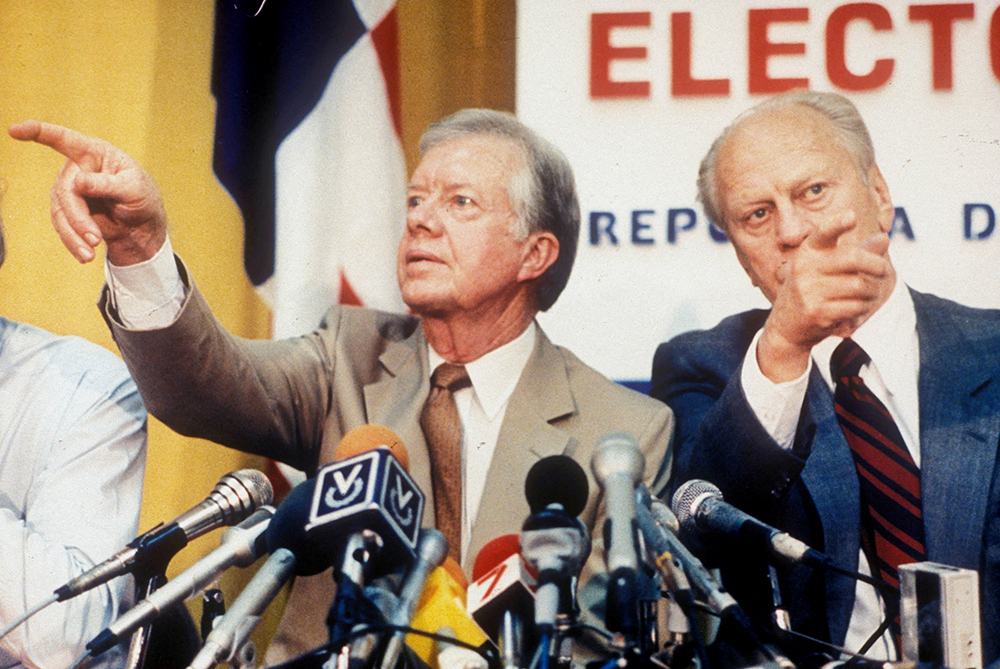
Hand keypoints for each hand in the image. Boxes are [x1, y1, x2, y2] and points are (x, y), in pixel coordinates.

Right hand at [9, 121, 166, 265]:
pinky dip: (73, 242)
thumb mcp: (134, 188)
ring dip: (73, 234)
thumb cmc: (143, 197)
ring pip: (60, 212)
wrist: (143, 226)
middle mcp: (78, 169)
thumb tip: (78, 181)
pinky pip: (63, 226)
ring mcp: (71, 191)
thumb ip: (107, 184)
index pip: (64, 139)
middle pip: (65, 191)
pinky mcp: (69, 211)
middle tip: (95, 239)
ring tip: (90, 254)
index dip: (38, 132)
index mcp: (95, 153)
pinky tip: (86, 256)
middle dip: (78, 217)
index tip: (15, 130)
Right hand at [757, 211, 892, 380]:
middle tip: (883, 270)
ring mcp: (808, 290)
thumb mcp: (828, 266)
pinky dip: (863, 308)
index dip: (837, 224)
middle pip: (853, 258)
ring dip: (872, 291)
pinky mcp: (816, 312)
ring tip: (870, 293)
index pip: (823, 233)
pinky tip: (858, 308)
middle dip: (876, 265)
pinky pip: (855, 307)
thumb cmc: (812, 289)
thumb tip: (884, 238)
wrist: (786, 324)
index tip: (851, 216)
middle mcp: (804, 268)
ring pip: (859, 286)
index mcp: (808, 251)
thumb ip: (857, 251)